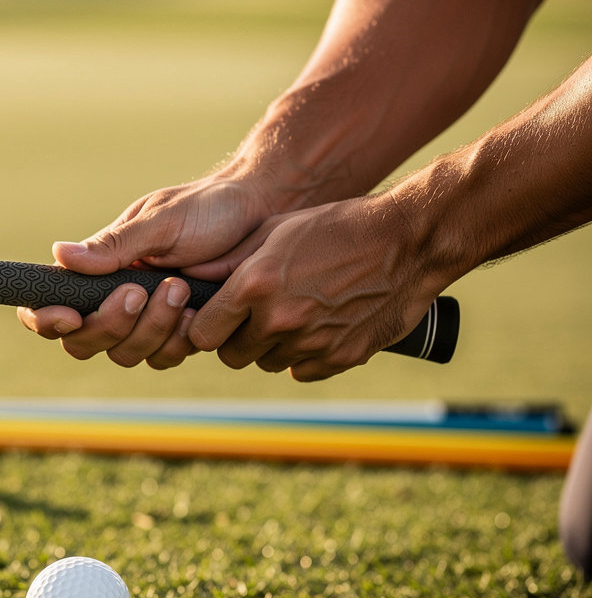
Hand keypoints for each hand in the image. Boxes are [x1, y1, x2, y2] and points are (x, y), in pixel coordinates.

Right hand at [17, 175, 271, 368]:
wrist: (262, 216)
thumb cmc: (207, 209)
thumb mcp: (160, 221)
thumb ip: (114, 245)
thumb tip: (58, 254)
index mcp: (99, 271)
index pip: (52, 307)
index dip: (47, 321)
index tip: (67, 316)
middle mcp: (117, 300)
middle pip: (85, 343)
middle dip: (110, 323)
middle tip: (139, 291)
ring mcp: (149, 322)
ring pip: (127, 355)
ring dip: (151, 328)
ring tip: (179, 288)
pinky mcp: (182, 334)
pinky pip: (166, 357)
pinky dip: (179, 338)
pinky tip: (196, 309)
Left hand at [187, 196, 441, 380]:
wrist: (407, 242)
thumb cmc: (336, 227)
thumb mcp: (276, 230)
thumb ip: (229, 259)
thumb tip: (188, 277)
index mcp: (255, 286)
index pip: (203, 333)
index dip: (207, 326)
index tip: (217, 318)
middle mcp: (279, 319)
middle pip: (231, 355)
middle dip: (237, 338)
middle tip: (255, 316)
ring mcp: (311, 343)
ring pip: (268, 362)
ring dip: (272, 346)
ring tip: (294, 314)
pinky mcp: (340, 358)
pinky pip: (302, 370)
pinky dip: (305, 356)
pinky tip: (319, 326)